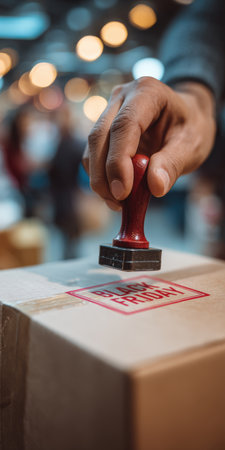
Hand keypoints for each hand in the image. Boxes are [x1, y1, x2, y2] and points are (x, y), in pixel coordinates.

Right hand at [83, 77, 215, 209]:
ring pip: (91, 148)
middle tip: (118, 202)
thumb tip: (155, 187)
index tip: (122, 192)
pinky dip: (101, 178)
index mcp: (147, 92)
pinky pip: (93, 156)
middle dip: (104, 174)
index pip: (124, 125)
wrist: (186, 117)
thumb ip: (173, 163)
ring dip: (99, 180)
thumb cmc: (190, 127)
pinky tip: (116, 195)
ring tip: (119, 203)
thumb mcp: (192, 145)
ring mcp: (108, 112)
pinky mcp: (102, 130)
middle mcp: (121, 98)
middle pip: (99, 136)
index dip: (118, 160)